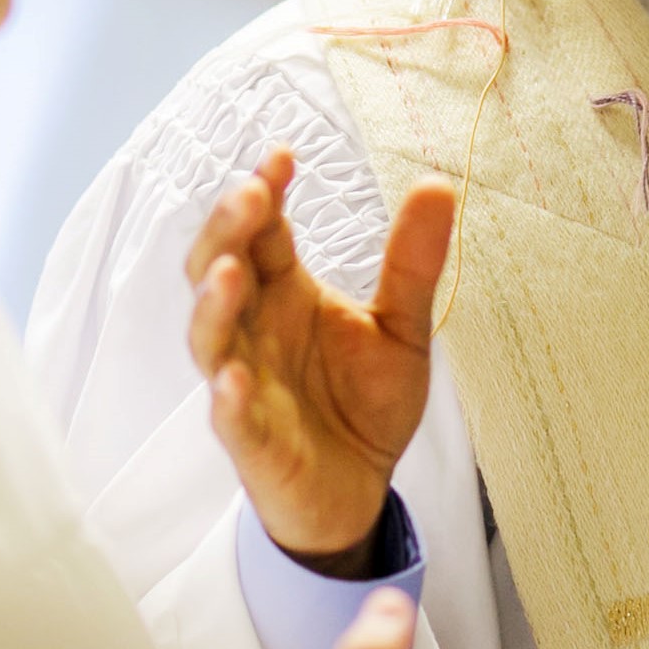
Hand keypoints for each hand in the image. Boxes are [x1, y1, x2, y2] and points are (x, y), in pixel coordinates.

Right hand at [187, 148, 456, 561]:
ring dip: (214, 305)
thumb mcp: (400, 327)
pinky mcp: (251, 441)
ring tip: (230, 273)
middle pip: (217, 268)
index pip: (260, 230)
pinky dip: (228, 398)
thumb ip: (412, 262)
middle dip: (225, 231)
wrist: (359, 491)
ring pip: (210, 337)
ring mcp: (245, 383)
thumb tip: (438, 183)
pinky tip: (235, 380)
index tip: (283, 157)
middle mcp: (253, 330)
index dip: (262, 191)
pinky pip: (230, 418)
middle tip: (250, 196)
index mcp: (283, 292)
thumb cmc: (363, 404)